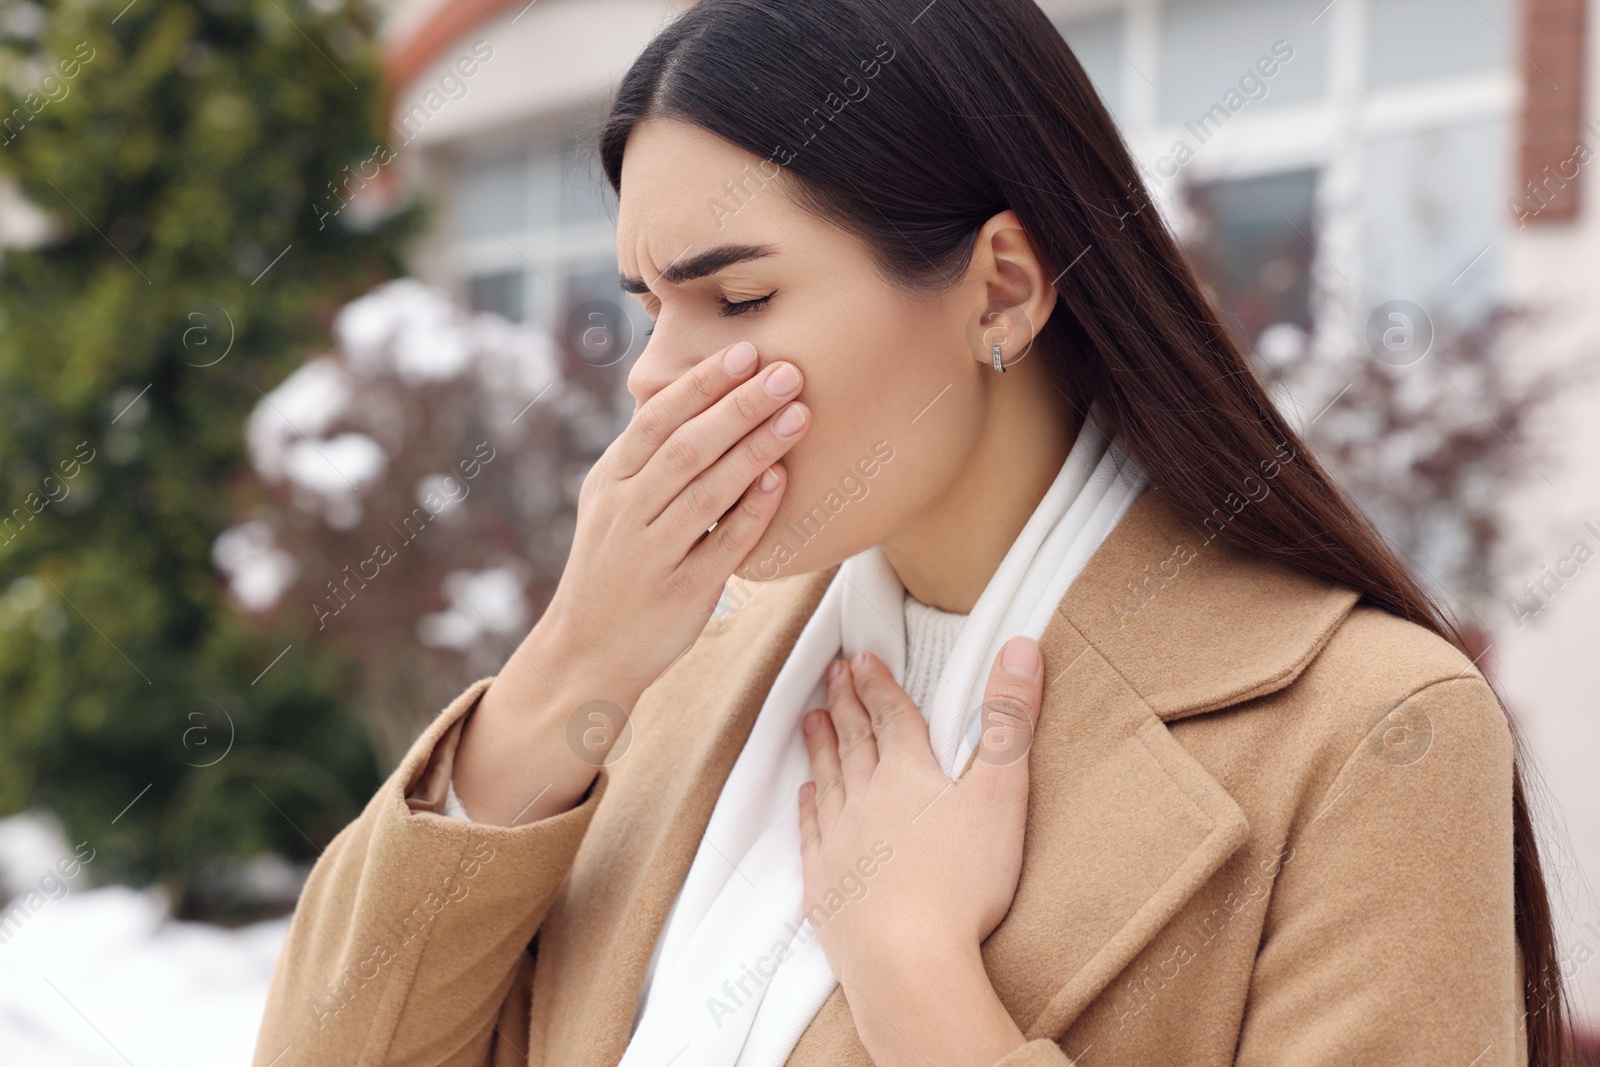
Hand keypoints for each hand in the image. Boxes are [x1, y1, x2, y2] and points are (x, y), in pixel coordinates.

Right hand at [541, 339, 809, 704]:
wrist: (586, 650)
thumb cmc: (613, 567)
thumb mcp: (611, 506)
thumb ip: (646, 458)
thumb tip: (692, 397)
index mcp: (610, 482)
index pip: (656, 420)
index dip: (701, 384)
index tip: (743, 352)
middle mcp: (626, 513)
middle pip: (686, 447)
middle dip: (739, 406)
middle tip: (786, 372)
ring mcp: (653, 554)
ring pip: (707, 491)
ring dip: (755, 449)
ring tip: (798, 415)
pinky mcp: (682, 592)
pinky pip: (724, 544)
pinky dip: (753, 510)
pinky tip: (781, 480)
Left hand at [796, 640, 1042, 1065]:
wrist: (907, 962)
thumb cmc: (962, 882)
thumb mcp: (1000, 793)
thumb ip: (1010, 720)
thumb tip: (1019, 645)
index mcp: (908, 775)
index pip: (891, 716)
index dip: (879, 684)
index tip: (863, 658)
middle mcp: (865, 800)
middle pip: (854, 741)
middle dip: (845, 704)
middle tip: (832, 674)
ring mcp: (840, 844)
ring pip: (828, 780)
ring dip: (821, 745)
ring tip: (811, 718)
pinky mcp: (826, 887)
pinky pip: (812, 835)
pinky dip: (809, 809)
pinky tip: (807, 795)